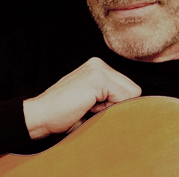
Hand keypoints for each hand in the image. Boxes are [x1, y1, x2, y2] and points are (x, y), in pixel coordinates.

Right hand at [23, 57, 140, 138]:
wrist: (40, 115)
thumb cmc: (62, 114)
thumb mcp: (90, 100)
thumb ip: (109, 96)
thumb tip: (137, 108)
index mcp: (96, 66)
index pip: (128, 88)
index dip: (115, 104)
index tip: (91, 106)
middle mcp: (98, 63)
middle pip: (133, 90)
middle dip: (116, 105)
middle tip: (89, 107)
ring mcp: (98, 69)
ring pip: (131, 95)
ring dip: (111, 108)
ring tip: (87, 107)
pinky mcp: (97, 79)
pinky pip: (123, 99)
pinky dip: (108, 109)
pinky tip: (87, 106)